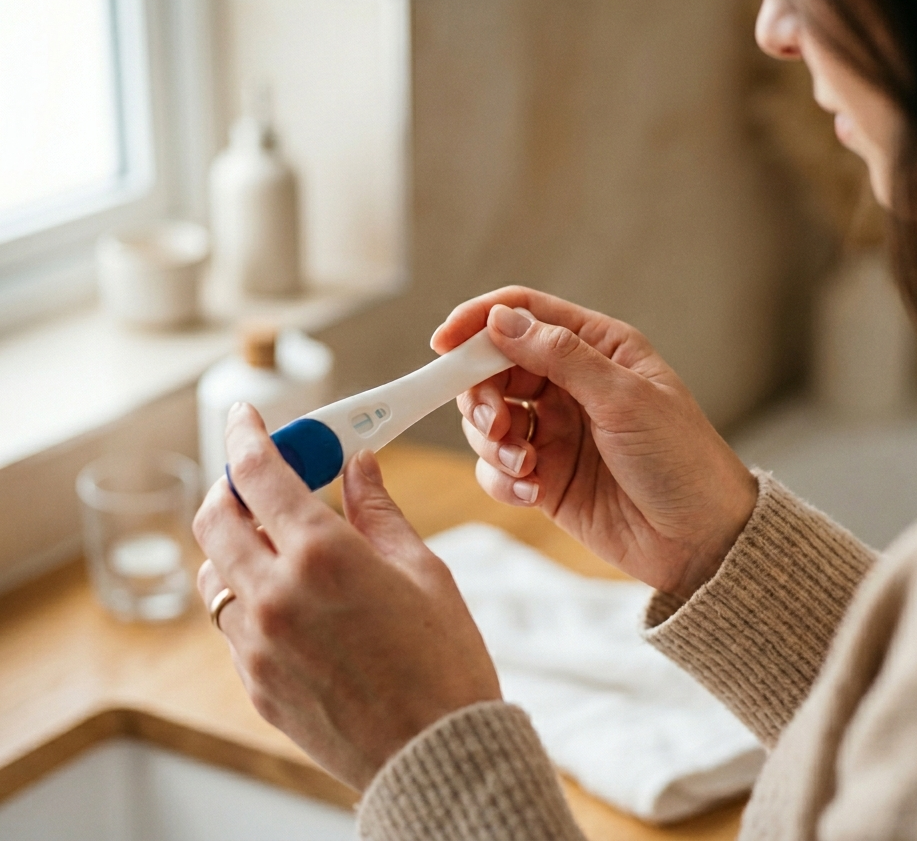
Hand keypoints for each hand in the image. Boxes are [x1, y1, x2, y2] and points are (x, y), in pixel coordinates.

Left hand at [192, 404, 499, 790]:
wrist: (436, 756)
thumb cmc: (445, 662)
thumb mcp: (424, 571)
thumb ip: (379, 511)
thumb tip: (359, 465)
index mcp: (322, 557)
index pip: (259, 473)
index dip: (247, 434)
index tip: (246, 417)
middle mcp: (275, 597)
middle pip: (214, 519)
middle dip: (230, 487)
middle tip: (257, 478)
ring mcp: (257, 646)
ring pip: (216, 575)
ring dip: (236, 547)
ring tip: (281, 546)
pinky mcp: (255, 686)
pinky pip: (234, 627)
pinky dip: (251, 599)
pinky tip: (297, 605)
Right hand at [432, 287, 757, 598]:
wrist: (701, 540)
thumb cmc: (680, 459)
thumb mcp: (625, 398)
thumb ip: (561, 356)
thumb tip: (500, 320)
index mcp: (598, 348)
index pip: (524, 314)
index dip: (479, 322)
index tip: (443, 344)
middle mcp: (571, 384)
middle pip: (494, 368)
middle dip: (482, 394)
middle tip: (497, 425)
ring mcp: (556, 431)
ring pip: (489, 420)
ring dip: (493, 442)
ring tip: (526, 466)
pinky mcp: (546, 477)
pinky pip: (497, 468)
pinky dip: (502, 479)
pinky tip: (532, 492)